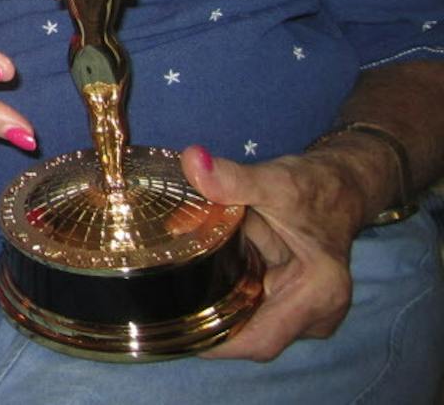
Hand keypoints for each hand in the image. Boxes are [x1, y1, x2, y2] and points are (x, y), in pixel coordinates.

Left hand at [181, 145, 360, 360]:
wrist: (341, 185)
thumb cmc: (315, 186)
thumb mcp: (274, 181)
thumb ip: (232, 178)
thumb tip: (191, 161)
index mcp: (317, 294)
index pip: (260, 340)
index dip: (218, 343)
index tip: (176, 329)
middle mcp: (317, 315)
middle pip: (250, 335)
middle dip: (208, 317)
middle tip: (163, 297)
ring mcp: (306, 313)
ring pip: (249, 321)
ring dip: (217, 301)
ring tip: (177, 282)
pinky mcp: (294, 303)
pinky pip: (254, 307)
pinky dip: (229, 290)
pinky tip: (201, 274)